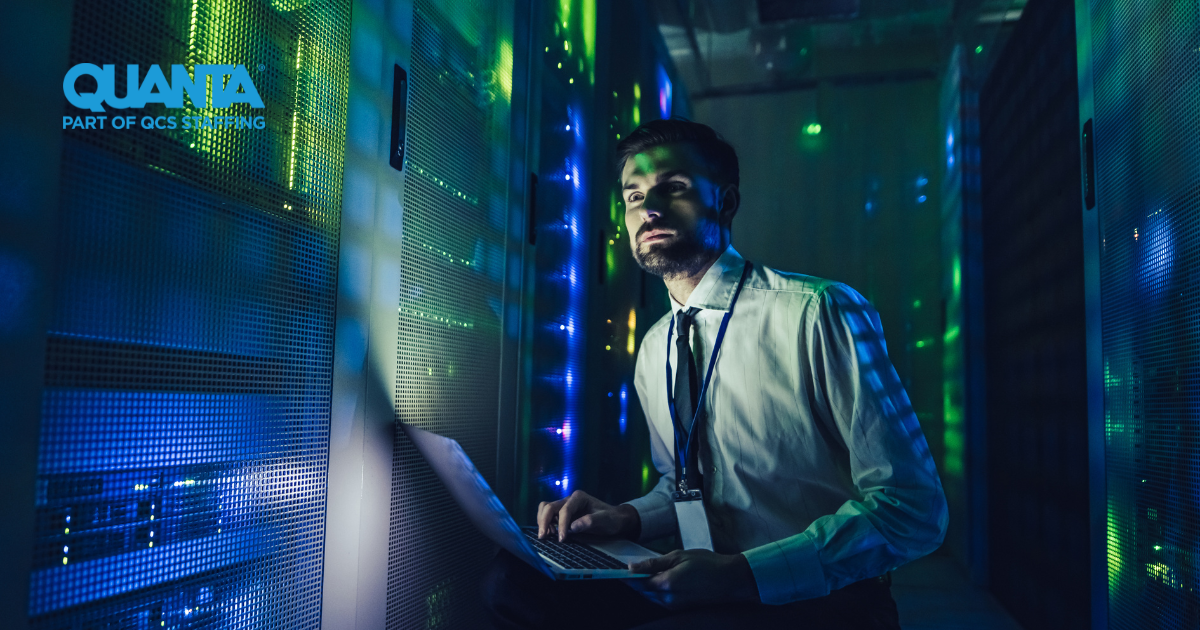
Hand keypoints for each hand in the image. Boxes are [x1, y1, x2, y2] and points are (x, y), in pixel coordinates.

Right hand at [536, 490, 639, 540]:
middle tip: (543, 537)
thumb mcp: (603, 520)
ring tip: (546, 535)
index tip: (561, 538)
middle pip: (549, 506)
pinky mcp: (562, 514)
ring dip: (542, 521)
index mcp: (579, 498)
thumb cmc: (610, 519)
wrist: (614, 519)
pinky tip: (550, 534)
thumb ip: (589, 522)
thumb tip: (572, 528)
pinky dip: (546, 523)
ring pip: (546, 509)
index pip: (565, 510)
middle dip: (544, 521)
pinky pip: (549, 516)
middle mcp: (569, 499)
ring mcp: (565, 506)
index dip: (561, 524)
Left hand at [626, 549, 758, 609]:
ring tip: (646, 571)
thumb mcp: (678, 556)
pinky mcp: (680, 608)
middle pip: (643, 591)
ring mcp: (674, 606)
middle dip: (635, 581)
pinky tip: (661, 579)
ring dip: (646, 586)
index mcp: (665, 584)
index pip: (637, 583)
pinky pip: (662, 600)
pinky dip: (657, 590)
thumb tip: (632, 567)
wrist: (730, 579)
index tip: (617, 568)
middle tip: (631, 567)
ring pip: (651, 596)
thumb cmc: (707, 563)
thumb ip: (653, 563)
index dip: (626, 576)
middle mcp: (667, 599)